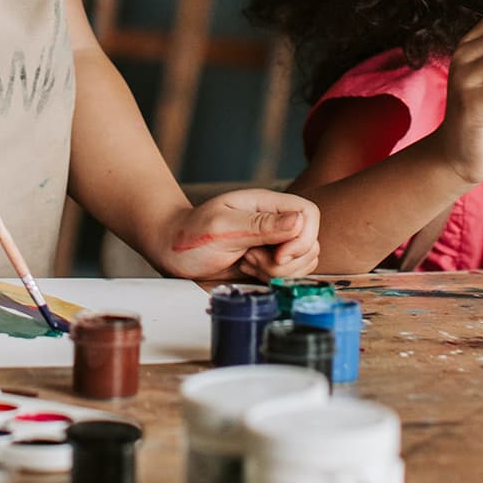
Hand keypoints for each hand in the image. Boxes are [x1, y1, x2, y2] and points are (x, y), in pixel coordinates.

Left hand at [160, 189, 321, 280]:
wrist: (171, 250)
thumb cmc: (190, 234)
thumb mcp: (222, 227)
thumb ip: (261, 225)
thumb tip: (300, 220)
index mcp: (266, 204)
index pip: (309, 213)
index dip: (302, 238)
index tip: (278, 255)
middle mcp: (275, 221)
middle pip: (310, 242)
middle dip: (286, 261)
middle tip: (251, 258)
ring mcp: (273, 241)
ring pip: (304, 260)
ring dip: (278, 272)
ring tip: (247, 263)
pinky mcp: (269, 261)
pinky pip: (290, 273)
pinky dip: (272, 278)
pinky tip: (248, 270)